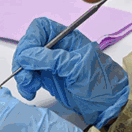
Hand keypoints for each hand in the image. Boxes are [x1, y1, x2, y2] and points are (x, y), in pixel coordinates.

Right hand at [13, 17, 129, 128]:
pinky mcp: (48, 78)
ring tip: (30, 87)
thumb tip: (27, 55)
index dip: (30, 39)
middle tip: (27, 77)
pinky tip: (30, 92)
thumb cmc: (102, 81)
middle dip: (23, 61)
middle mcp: (57, 48)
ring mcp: (51, 63)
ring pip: (26, 63)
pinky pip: (29, 77)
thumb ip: (53, 59)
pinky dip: (25, 84)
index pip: (41, 28)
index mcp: (67, 37)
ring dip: (22, 75)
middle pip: (29, 46)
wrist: (109, 103)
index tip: (27, 57)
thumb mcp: (78, 67)